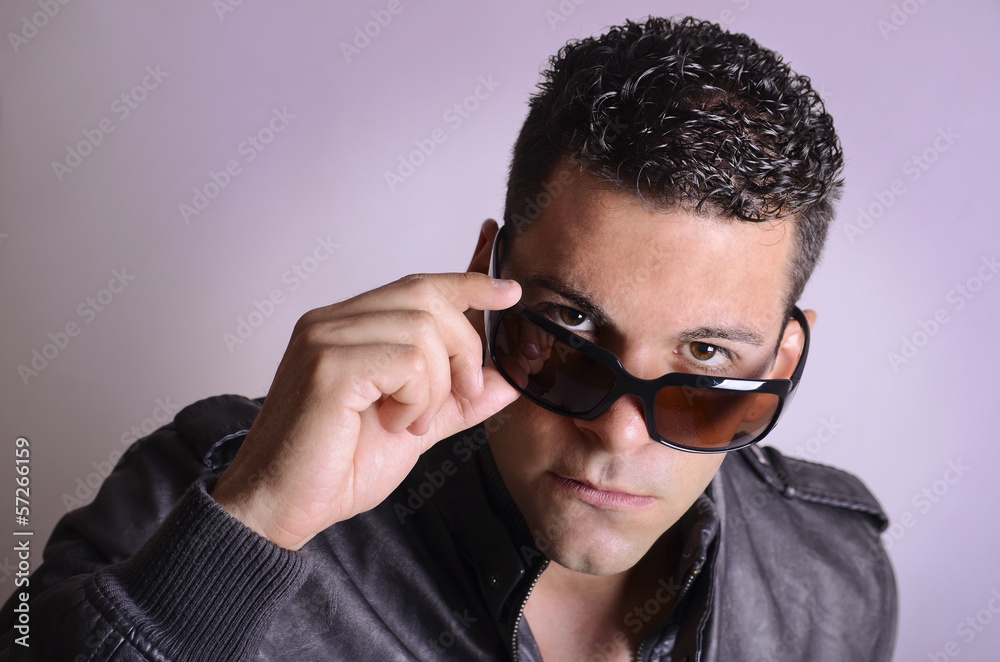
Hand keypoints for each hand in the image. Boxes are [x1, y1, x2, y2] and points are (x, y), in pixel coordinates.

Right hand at [211, 272, 521, 549]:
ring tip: (410, 421)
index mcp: (347, 326)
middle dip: (463, 347)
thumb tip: (508, 380)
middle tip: (462, 394)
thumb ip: (459, 399)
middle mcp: (331, 321)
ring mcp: (325, 338)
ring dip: (436, 386)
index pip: (419, 284)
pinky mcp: (327, 366)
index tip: (509, 292)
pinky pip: (407, 361)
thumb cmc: (334, 468)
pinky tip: (395, 423)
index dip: (468, 282)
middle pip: (428, 298)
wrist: (281, 507)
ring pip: (423, 331)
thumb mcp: (417, 426)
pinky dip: (418, 398)